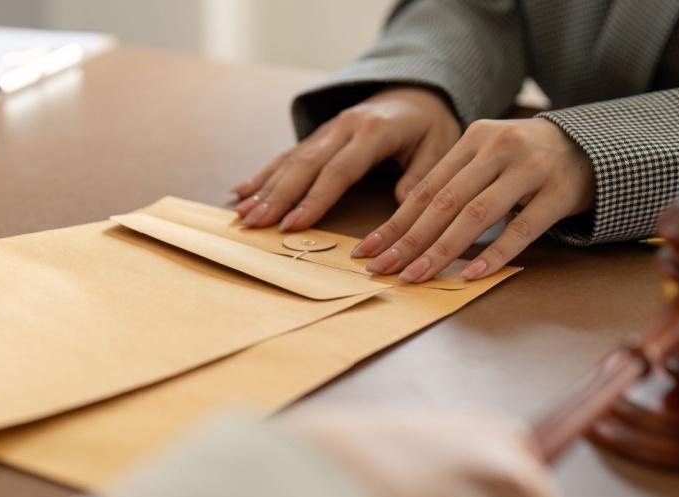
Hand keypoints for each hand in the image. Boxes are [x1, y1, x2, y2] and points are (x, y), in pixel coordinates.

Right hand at [231, 87, 460, 231]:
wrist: (416, 91)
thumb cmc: (429, 125)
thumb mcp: (438, 145)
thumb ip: (421, 173)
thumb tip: (404, 202)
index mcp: (373, 132)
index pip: (339, 169)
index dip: (315, 198)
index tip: (293, 223)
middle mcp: (344, 127)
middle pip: (305, 165)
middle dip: (277, 196)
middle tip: (255, 223)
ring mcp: (328, 129)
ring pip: (291, 160)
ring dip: (264, 189)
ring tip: (240, 214)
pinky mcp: (319, 135)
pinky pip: (287, 155)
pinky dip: (263, 174)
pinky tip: (241, 191)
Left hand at [353, 118, 594, 281]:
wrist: (591, 145)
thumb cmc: (526, 160)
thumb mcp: (488, 159)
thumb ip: (454, 185)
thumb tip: (405, 231)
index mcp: (473, 139)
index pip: (426, 188)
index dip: (395, 223)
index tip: (368, 252)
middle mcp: (498, 148)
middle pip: (445, 202)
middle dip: (409, 240)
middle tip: (383, 270)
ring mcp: (530, 169)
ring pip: (477, 214)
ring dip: (443, 250)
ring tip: (418, 276)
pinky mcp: (558, 191)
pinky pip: (522, 228)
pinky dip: (496, 253)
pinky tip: (473, 274)